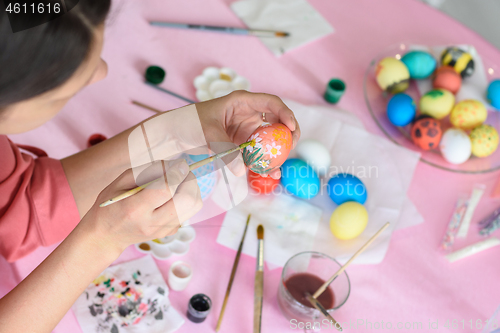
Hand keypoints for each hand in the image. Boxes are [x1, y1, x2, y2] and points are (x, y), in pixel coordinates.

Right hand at [78, 159, 202, 255]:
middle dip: (189, 180)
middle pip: (187, 200)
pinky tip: (174, 195)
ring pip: (194, 206)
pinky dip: (187, 199)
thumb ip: (146, 170)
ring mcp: (163, 230)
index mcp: (135, 209)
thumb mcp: (120, 182)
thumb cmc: (111, 204)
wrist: (107, 236)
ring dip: (192, 189)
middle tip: (183, 171)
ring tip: (180, 181)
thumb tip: (174, 165)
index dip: (177, 174)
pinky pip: (189, 211)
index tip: (181, 164)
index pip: (165, 190)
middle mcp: (152, 223)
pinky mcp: (170, 232)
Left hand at [196, 91, 300, 178]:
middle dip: (288, 134)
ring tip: (278, 167)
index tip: (291, 128)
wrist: (176, 134)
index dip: (285, 113)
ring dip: (277, 153)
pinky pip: (258, 154)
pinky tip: (268, 173)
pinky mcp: (243, 145)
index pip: (271, 103)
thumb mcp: (207, 132)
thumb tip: (241, 169)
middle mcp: (249, 114)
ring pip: (270, 140)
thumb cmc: (190, 122)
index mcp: (243, 102)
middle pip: (277, 121)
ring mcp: (247, 130)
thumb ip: (225, 149)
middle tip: (291, 147)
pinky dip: (264, 163)